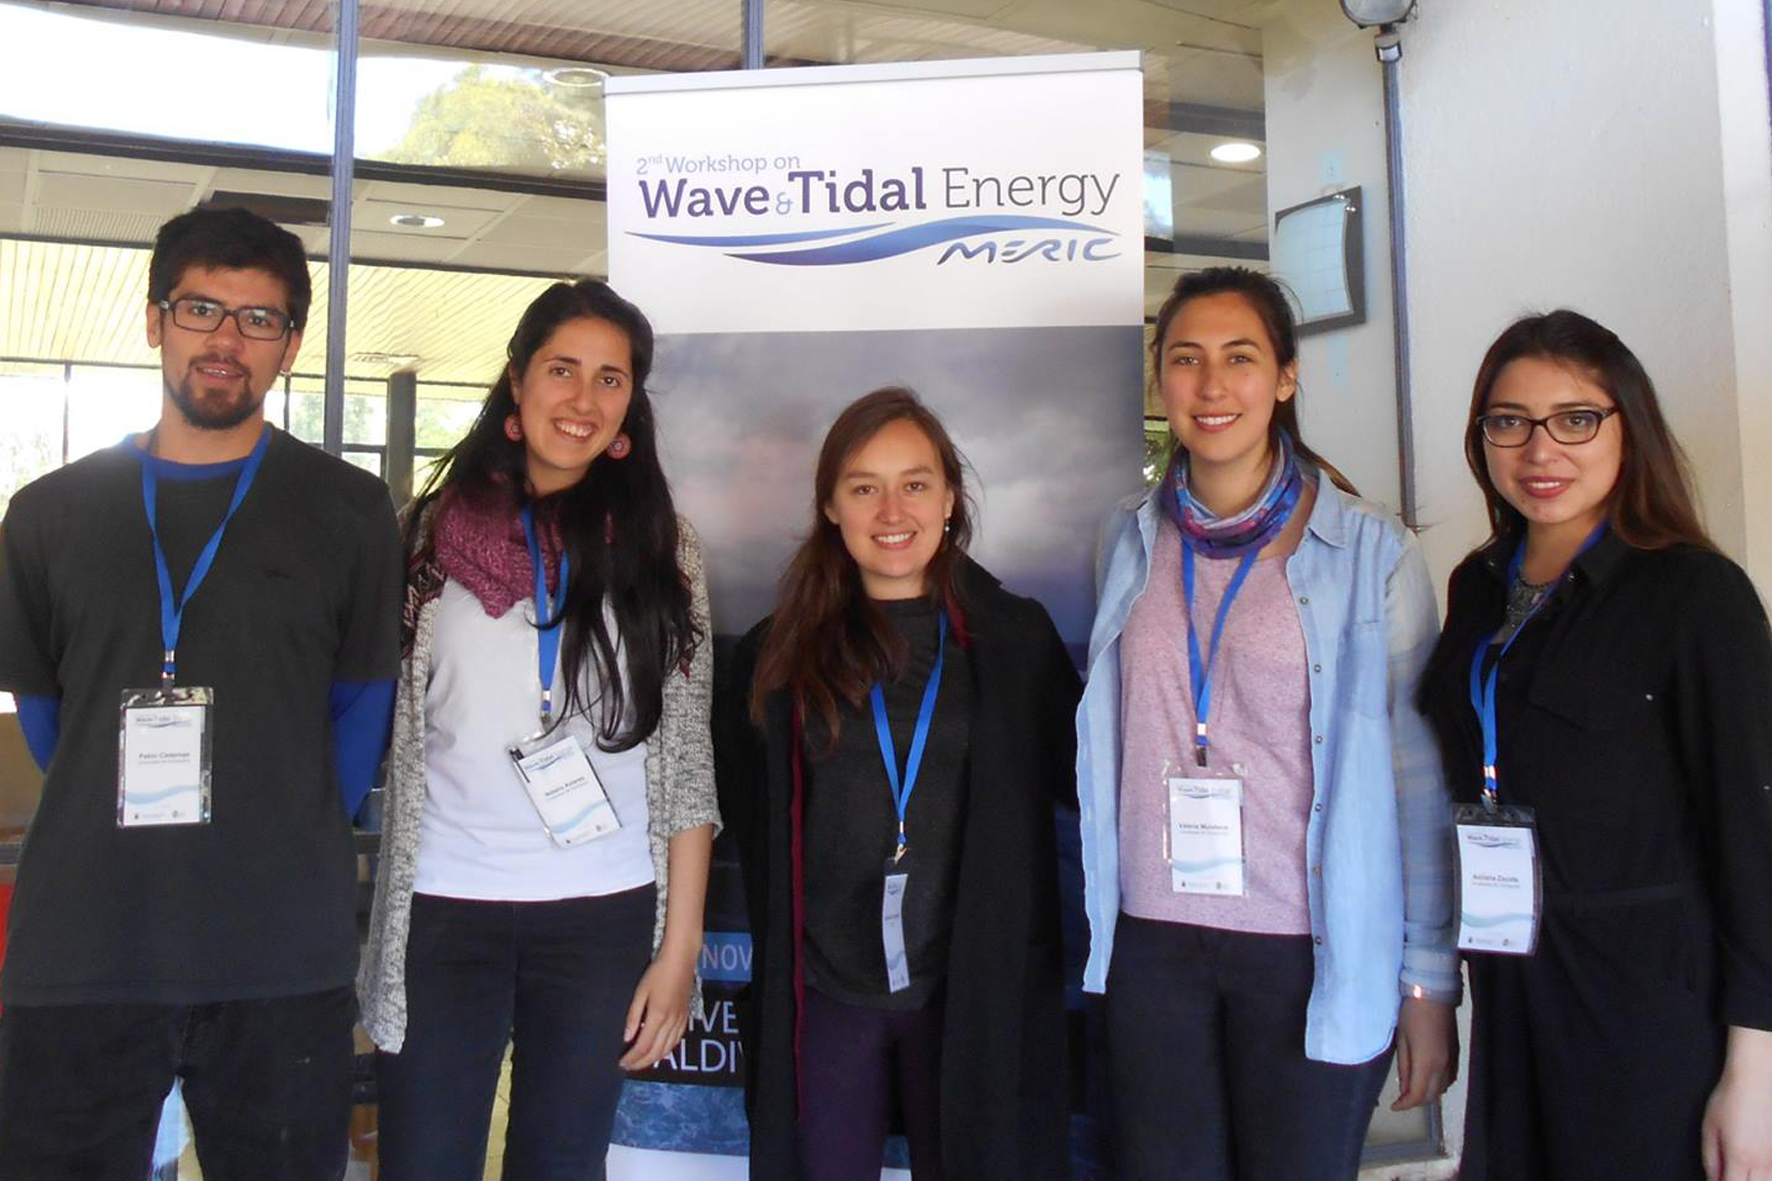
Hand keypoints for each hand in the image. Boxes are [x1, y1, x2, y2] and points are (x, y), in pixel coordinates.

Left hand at [618, 945, 695, 1071]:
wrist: (681, 960)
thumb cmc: (657, 972)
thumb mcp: (641, 991)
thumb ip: (633, 1016)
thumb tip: (627, 1038)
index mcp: (658, 1016)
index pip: (643, 1046)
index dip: (632, 1057)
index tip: (621, 1063)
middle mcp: (671, 1023)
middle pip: (656, 1051)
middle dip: (641, 1063)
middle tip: (628, 1067)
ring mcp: (680, 1021)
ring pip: (668, 1049)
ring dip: (654, 1059)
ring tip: (641, 1062)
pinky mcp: (686, 1017)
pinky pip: (677, 1041)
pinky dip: (667, 1051)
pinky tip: (659, 1051)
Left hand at [1391, 996, 1457, 1110]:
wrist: (1434, 994)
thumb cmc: (1412, 1014)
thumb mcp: (1402, 1040)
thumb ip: (1405, 1067)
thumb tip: (1405, 1089)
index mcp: (1427, 1063)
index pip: (1418, 1095)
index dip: (1405, 1105)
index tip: (1394, 1106)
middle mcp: (1443, 1067)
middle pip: (1432, 1096)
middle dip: (1416, 1101)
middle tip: (1402, 1098)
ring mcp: (1453, 1061)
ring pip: (1442, 1089)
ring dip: (1428, 1094)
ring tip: (1413, 1089)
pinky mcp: (1457, 1054)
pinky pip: (1450, 1079)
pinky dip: (1439, 1085)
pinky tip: (1429, 1079)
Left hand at [1703, 1028, 1771, 1180]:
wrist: (1757, 1077)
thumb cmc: (1732, 1098)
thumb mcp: (1710, 1127)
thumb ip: (1711, 1159)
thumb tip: (1712, 1178)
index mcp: (1740, 1158)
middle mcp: (1764, 1162)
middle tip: (1731, 1174)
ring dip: (1753, 1179)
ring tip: (1743, 1169)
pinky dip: (1766, 1173)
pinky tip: (1757, 1168)